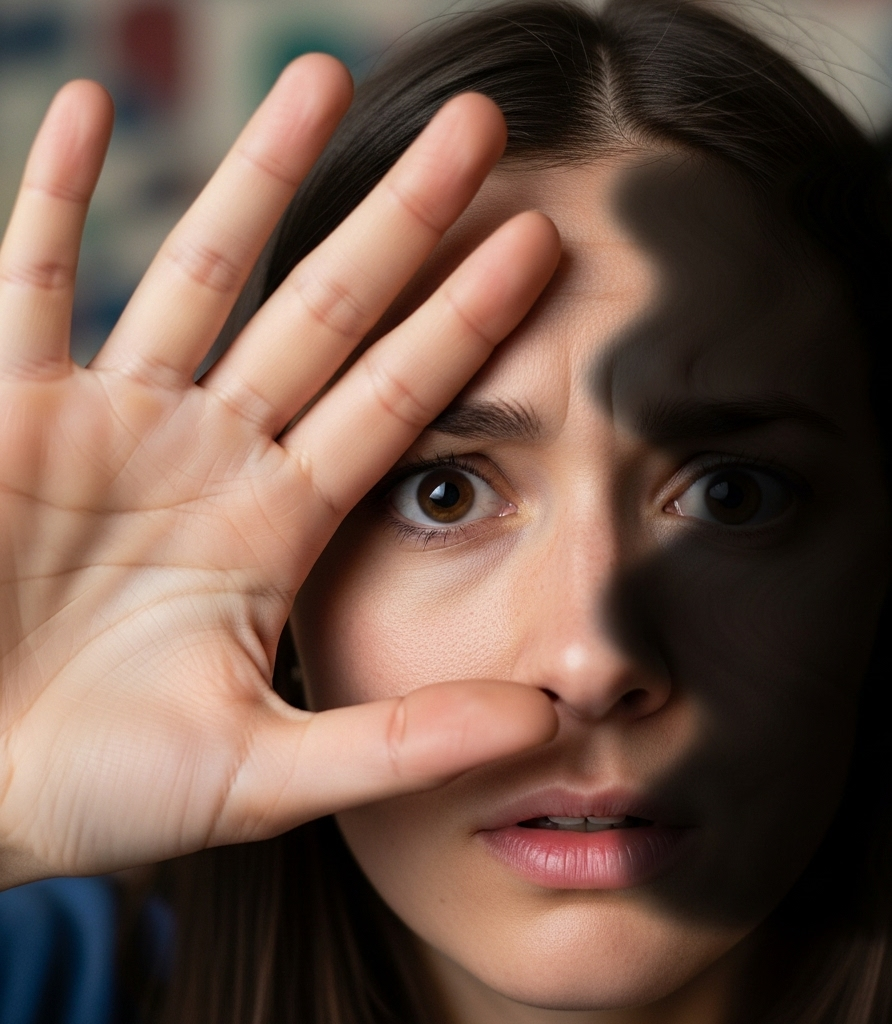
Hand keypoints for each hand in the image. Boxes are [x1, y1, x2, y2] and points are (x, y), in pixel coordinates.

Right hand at [0, 56, 559, 887]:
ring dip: (259, 176)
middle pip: (326, 310)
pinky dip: (55, 198)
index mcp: (276, 524)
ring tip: (324, 76)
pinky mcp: (6, 411)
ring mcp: (110, 421)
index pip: (396, 397)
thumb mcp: (264, 774)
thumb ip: (401, 744)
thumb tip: (544, 721)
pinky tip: (94, 107)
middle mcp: (210, 453)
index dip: (467, 322)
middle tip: (481, 127)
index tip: (542, 243)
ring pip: (200, 271)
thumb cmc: (100, 792)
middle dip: (400, 220)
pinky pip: (28, 280)